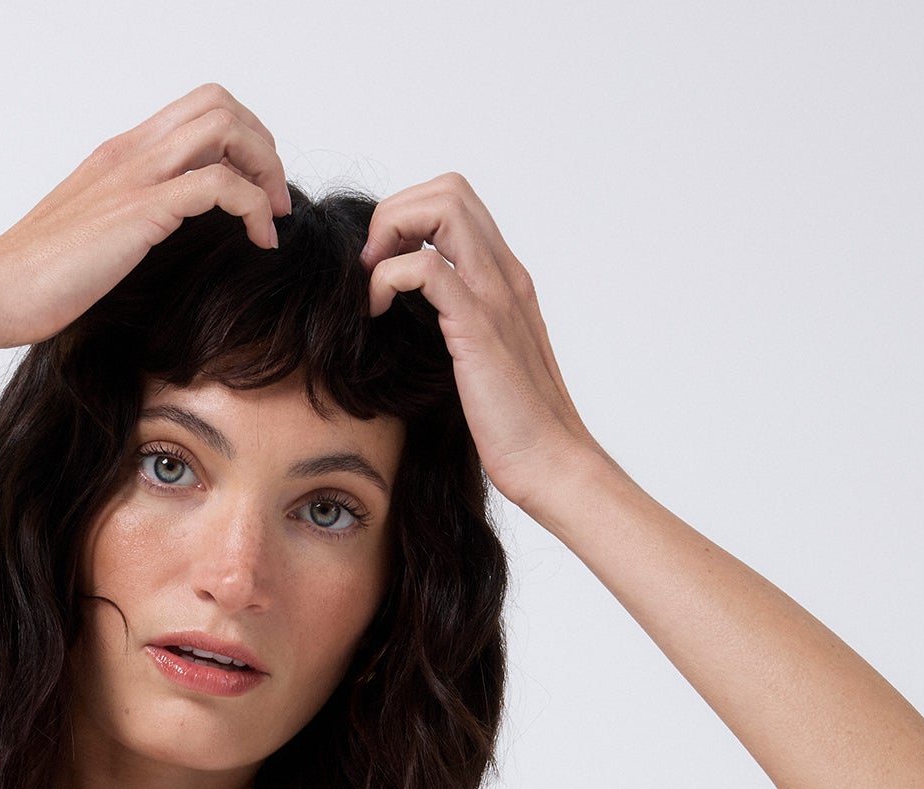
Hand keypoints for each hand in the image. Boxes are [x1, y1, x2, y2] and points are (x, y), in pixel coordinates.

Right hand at [0, 84, 291, 350]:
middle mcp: (132, 153)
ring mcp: (136, 176)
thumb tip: (162, 246)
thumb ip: (129, 224)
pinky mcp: (142, 211)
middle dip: (263, 146)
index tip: (256, 190)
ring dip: (266, 168)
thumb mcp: (92, 238)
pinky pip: (219, 184)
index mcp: (120, 156)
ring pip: (227, 128)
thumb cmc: (35, 280)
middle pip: (220, 104)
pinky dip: (254, 206)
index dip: (241, 139)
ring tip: (273, 217)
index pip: (197, 111)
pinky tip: (259, 241)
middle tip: (275, 200)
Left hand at [360, 176, 603, 518]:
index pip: (458, 204)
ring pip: (441, 207)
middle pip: (449, 189)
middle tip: (372, 268)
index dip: (411, 218)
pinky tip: (378, 312)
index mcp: (506, 281)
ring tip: (372, 283)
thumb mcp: (483, 365)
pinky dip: (388, 277)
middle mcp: (504, 276)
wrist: (551, 464)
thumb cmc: (516, 430)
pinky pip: (427, 268)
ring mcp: (495, 297)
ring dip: (391, 231)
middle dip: (396, 214)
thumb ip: (459, 331)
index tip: (384, 266)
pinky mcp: (478, 328)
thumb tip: (417, 327)